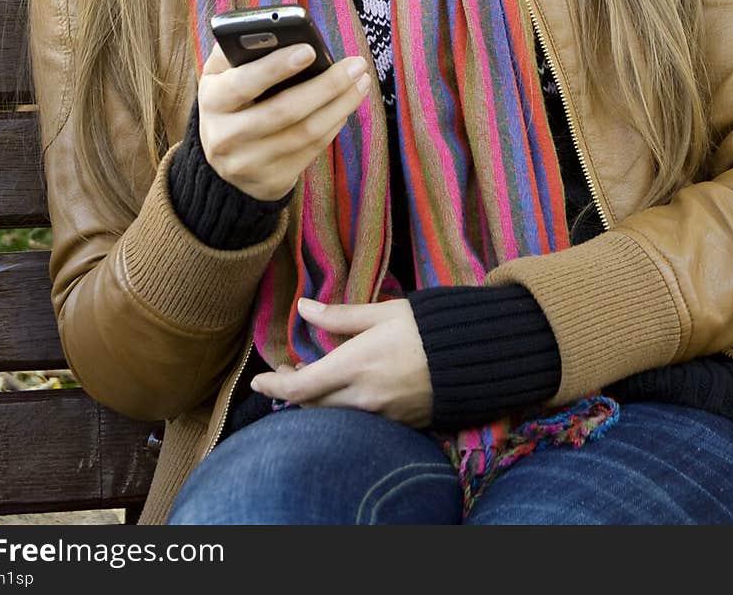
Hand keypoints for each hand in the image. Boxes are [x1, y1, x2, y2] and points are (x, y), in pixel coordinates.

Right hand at [197, 40, 370, 199]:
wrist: (223, 164)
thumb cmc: (231, 103)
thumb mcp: (220, 76)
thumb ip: (237, 49)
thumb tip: (269, 27)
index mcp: (212, 101)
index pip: (243, 83)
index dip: (277, 67)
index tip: (310, 50)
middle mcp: (226, 136)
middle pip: (284, 111)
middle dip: (326, 86)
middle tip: (356, 65)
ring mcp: (249, 163)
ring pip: (306, 133)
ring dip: (341, 105)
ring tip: (361, 81)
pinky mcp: (272, 180)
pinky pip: (312, 150)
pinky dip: (335, 124)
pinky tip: (347, 104)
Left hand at [249, 297, 432, 428]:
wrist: (475, 358)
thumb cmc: (427, 327)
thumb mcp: (382, 312)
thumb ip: (340, 315)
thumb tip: (303, 308)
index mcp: (354, 365)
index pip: (300, 386)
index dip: (274, 386)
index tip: (257, 381)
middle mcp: (362, 397)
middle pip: (312, 405)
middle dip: (293, 391)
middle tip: (286, 373)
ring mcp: (381, 415)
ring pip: (333, 416)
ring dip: (316, 401)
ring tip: (312, 379)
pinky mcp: (398, 424)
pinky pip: (358, 421)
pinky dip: (342, 408)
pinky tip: (344, 391)